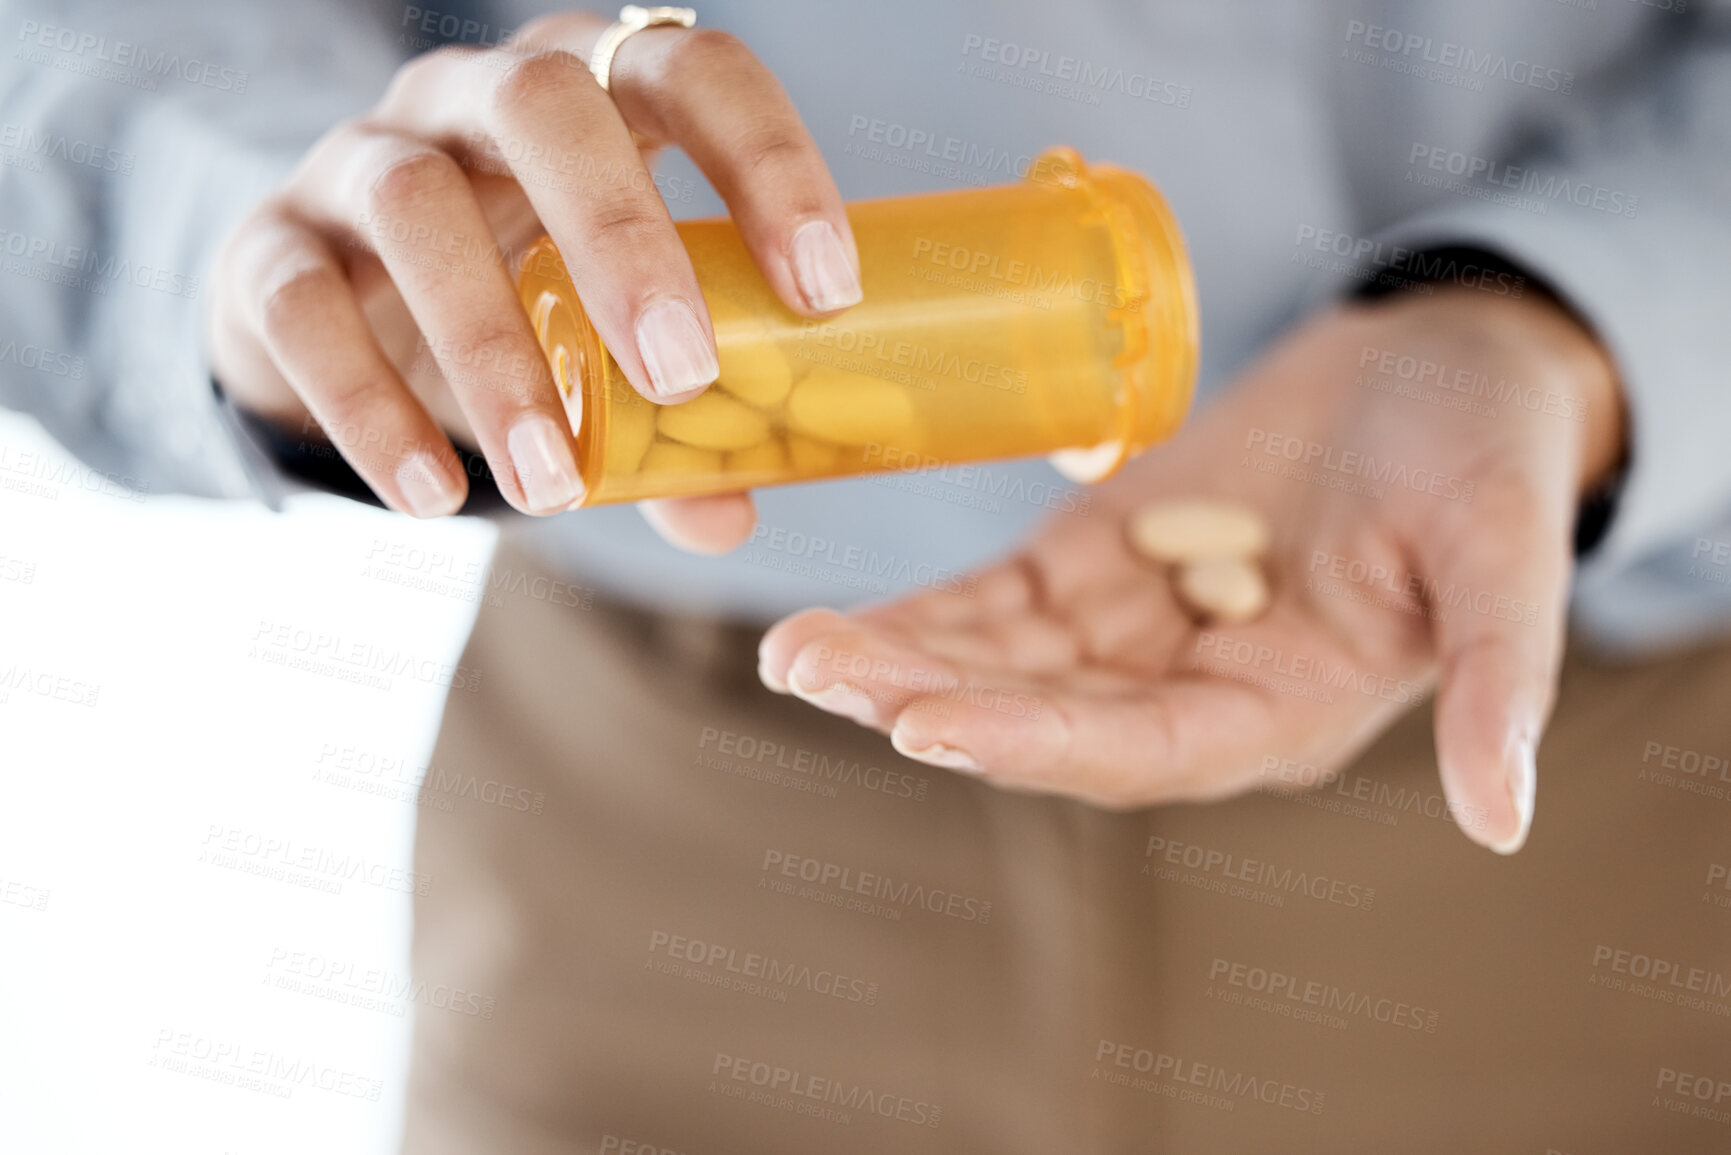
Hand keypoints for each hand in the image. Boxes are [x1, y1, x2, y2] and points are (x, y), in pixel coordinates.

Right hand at [206, 12, 859, 549]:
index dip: (767, 160)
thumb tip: (732, 511)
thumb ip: (670, 425)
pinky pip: (304, 307)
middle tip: (682, 372)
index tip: (826, 290)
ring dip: (493, 351)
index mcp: (593, 100)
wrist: (336, 318)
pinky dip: (370, 407)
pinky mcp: (271, 247)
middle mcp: (474, 100)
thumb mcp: (602, 352)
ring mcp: (360, 160)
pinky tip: (434, 497)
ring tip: (556, 486)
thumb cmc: (515, 311)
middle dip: (621, 234)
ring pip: (416, 206)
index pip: (691, 72)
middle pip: (545, 102)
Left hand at [759, 287, 1624, 852]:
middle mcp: (1189, 691)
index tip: (925, 721)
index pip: (1138, 749)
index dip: (1032, 739)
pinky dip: (920, 614)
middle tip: (819, 674)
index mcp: (1278, 712)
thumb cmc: (1484, 453)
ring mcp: (1132, 631)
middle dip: (928, 699)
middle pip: (1040, 718)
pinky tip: (838, 622)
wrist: (1439, 365)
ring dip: (900, 662)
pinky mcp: (1093, 566)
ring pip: (998, 667)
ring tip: (798, 651)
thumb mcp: (1504, 551)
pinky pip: (993, 607)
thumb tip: (1504, 819)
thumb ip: (1495, 677)